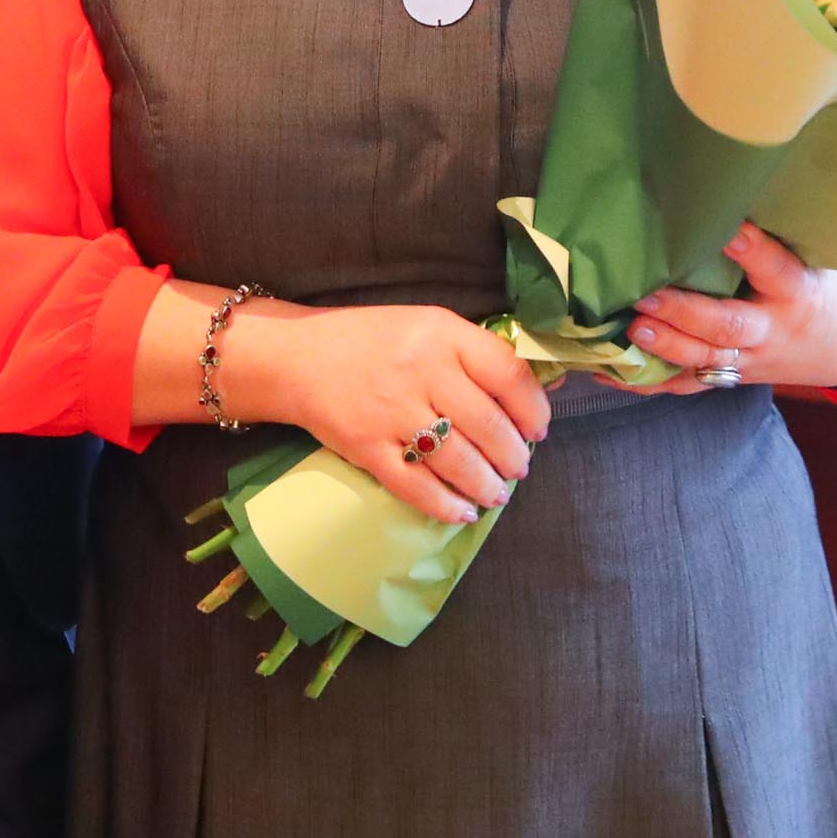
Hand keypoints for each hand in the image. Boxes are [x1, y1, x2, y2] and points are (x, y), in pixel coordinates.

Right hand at [250, 303, 550, 526]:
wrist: (298, 357)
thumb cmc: (371, 340)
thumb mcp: (428, 326)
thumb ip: (476, 354)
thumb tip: (538, 393)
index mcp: (441, 333)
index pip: (508, 374)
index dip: (533, 409)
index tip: (538, 430)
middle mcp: (421, 370)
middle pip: (488, 425)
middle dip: (513, 457)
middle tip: (518, 468)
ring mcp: (392, 412)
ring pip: (458, 462)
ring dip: (487, 486)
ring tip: (496, 493)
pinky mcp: (367, 448)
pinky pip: (416, 487)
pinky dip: (446, 505)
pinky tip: (461, 511)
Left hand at [619, 224, 836, 391]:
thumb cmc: (812, 284)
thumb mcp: (808, 258)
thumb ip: (769, 236)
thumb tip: (716, 187)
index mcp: (796, 291)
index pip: (776, 269)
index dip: (752, 250)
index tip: (726, 229)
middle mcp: (771, 330)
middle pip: (729, 327)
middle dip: (685, 314)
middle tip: (646, 296)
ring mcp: (750, 360)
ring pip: (706, 359)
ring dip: (665, 347)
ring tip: (629, 330)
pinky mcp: (731, 377)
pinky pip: (688, 384)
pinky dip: (650, 381)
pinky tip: (612, 371)